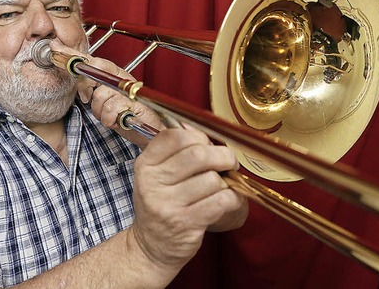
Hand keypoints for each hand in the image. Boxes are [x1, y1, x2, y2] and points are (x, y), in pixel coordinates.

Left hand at [76, 56, 164, 147]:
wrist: (150, 133)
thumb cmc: (127, 118)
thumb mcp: (106, 102)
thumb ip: (95, 90)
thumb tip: (78, 80)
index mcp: (117, 75)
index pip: (97, 62)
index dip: (82, 69)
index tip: (75, 77)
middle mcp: (123, 79)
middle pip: (97, 72)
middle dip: (87, 87)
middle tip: (87, 99)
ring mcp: (130, 90)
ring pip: (101, 94)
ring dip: (100, 111)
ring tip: (109, 116)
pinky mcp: (135, 103)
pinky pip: (111, 107)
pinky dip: (109, 118)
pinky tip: (117, 121)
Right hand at [129, 127, 247, 271]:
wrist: (151, 247)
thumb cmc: (161, 205)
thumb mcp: (156, 176)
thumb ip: (176, 152)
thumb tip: (207, 131)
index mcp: (145, 165)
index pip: (175, 136)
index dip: (199, 137)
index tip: (208, 146)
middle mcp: (152, 183)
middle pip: (198, 154)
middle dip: (222, 156)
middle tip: (229, 163)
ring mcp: (167, 204)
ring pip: (213, 179)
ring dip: (226, 182)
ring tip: (223, 188)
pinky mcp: (186, 223)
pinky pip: (221, 200)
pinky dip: (233, 198)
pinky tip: (228, 201)